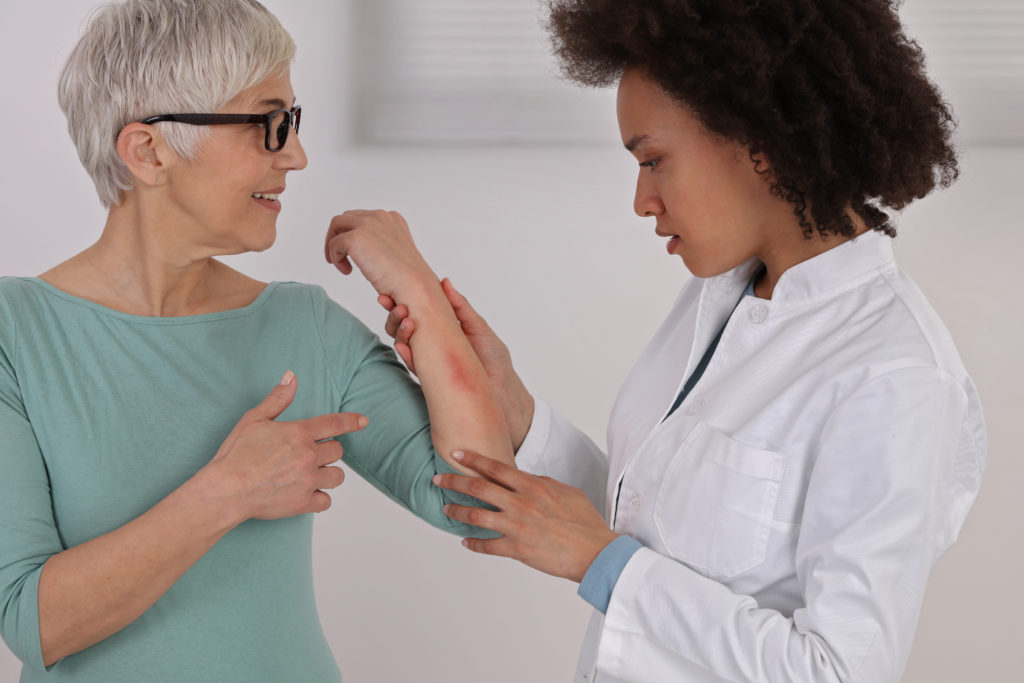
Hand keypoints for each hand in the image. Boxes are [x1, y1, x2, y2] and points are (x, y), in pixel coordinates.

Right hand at [206, 371, 366, 520]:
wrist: (225, 490)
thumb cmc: (236, 454)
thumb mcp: (254, 419)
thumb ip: (277, 399)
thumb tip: (291, 377)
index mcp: (298, 433)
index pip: (334, 423)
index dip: (352, 421)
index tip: (363, 421)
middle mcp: (308, 456)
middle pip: (337, 451)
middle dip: (327, 451)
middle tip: (309, 455)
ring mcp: (308, 480)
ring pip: (337, 476)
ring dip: (328, 474)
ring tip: (311, 474)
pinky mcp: (303, 503)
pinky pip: (326, 501)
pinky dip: (319, 498)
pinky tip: (306, 493)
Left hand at [324, 210, 435, 300]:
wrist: (413, 286)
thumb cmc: (408, 278)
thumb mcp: (395, 252)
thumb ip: (381, 243)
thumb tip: (365, 249)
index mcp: (393, 219)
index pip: (364, 217)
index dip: (354, 233)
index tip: (355, 252)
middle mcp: (380, 217)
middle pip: (347, 218)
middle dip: (340, 235)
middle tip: (339, 257)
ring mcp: (368, 225)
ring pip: (337, 224)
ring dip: (333, 244)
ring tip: (339, 263)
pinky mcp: (356, 238)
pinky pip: (334, 244)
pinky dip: (336, 258)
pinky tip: (347, 271)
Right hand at [379, 278, 535, 449]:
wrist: (503, 396)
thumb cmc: (496, 363)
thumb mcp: (479, 329)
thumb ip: (461, 307)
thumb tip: (444, 281)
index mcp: (444, 330)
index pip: (419, 313)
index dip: (404, 301)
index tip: (393, 291)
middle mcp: (433, 346)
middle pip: (406, 326)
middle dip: (395, 313)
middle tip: (392, 303)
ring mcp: (430, 362)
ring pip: (405, 344)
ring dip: (399, 330)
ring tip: (405, 319)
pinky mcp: (430, 379)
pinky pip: (413, 365)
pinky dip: (406, 354)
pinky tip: (403, 344)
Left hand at [432, 450, 617, 581]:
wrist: (595, 552)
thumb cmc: (585, 522)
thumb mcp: (567, 492)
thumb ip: (544, 483)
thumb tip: (527, 479)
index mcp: (533, 486)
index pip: (495, 468)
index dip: (473, 459)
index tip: (456, 453)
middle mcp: (520, 503)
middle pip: (478, 488)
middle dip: (454, 481)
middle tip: (438, 479)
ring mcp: (516, 526)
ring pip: (477, 516)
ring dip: (458, 511)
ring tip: (446, 508)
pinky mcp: (517, 549)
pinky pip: (488, 546)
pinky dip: (474, 544)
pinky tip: (466, 542)